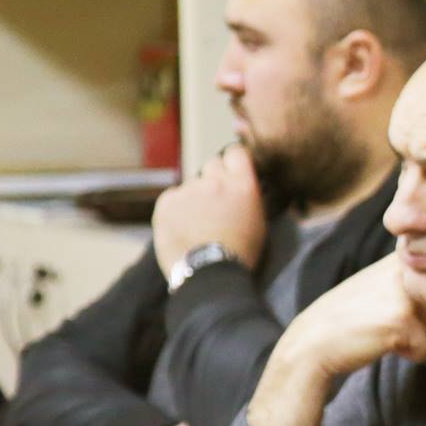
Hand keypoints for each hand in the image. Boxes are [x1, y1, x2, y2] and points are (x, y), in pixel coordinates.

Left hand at [152, 145, 266, 272]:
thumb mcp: (258, 222)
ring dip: (196, 196)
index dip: (234, 160)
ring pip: (192, 184)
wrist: (208, 272)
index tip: (232, 168)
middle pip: (212, 164)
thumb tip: (242, 186)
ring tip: (198, 223)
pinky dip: (177, 208)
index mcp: (242, 186)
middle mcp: (215, 181)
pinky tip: (184, 227)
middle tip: (216, 200)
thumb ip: (248, 197)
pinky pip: (173, 197)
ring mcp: (188, 190)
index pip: (237, 153)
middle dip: (214, 177)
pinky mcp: (167, 202)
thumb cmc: (240, 253)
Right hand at [277, 254, 425, 381]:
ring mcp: (408, 292)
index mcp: (407, 256)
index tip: (408, 309)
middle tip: (396, 323)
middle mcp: (410, 268)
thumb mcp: (386, 283)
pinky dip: (414, 354)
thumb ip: (421, 280)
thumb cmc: (354, 316)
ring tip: (390, 331)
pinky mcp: (404, 318)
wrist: (315, 340)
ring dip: (424, 341)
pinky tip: (386, 343)